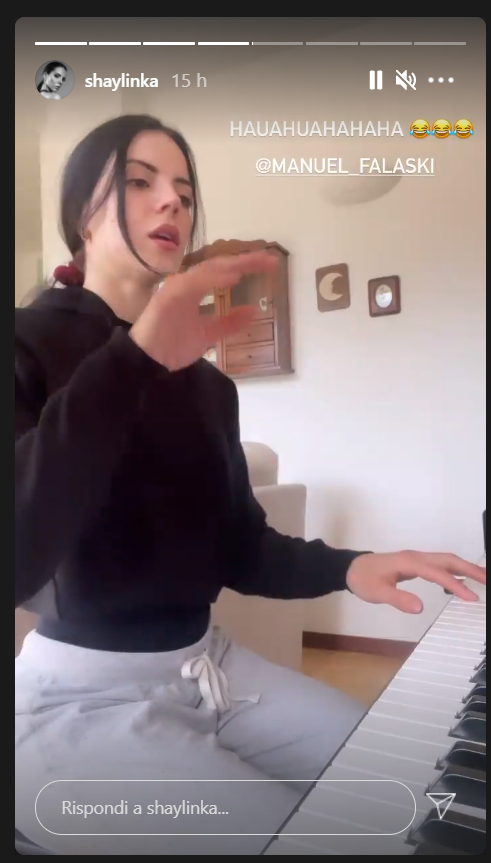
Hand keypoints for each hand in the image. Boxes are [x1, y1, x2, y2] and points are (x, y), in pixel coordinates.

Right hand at [130, 252, 276, 370]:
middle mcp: (187, 284)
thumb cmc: (171, 347)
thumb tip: (253, 311)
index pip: (224, 272)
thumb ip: (228, 323)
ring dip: (232, 265)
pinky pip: (193, 283)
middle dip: (246, 261)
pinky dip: (213, 279)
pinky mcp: (168, 296)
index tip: (271, 266)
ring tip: (255, 263)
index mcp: (195, 290)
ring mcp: (176, 288)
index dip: (247, 266)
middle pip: (220, 265)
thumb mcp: (208, 334)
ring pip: (208, 269)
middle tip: (271, 260)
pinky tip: (232, 277)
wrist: (147, 363)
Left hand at [346, 551, 485, 612]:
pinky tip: (460, 582)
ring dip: (465, 569)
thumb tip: (420, 608)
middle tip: (488, 581)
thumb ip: (398, 599)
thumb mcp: (377, 592)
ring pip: (446, 560)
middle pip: (448, 560)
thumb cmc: (363, 579)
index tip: (471, 598)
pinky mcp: (416, 564)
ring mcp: (416, 559)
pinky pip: (440, 565)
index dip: (456, 584)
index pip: (438, 573)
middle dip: (470, 569)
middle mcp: (416, 557)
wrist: (351, 568)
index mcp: (409, 562)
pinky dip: (454, 571)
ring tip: (483, 580)